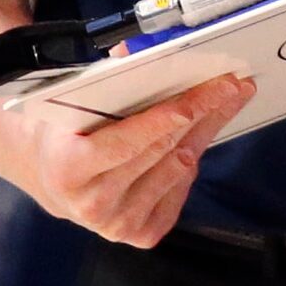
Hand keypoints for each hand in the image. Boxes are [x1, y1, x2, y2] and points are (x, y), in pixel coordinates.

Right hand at [20, 73, 254, 246]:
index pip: (127, 141)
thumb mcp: (74, 105)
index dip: (165, 118)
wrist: (54, 182)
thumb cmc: (67, 135)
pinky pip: (181, 189)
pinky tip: (197, 135)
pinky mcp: (142, 234)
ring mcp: (119, 223)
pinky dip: (193, 158)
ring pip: (178, 167)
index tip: (200, 97)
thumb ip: (104, 80)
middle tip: (230, 85)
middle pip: (161, 150)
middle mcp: (93, 203)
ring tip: (226, 100)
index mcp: (68, 168)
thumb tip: (135, 51)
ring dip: (205, 130)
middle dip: (201, 112)